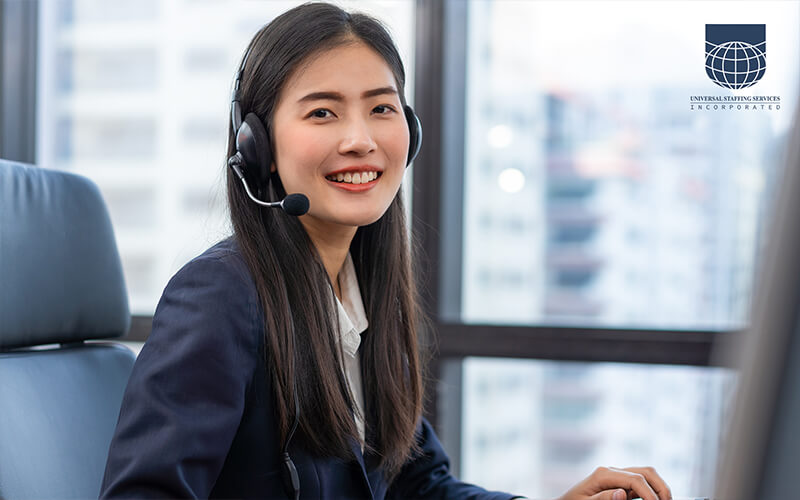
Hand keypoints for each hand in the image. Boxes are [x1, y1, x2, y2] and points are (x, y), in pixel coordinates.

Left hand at [555, 466, 671, 499]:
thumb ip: (602, 499)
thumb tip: (621, 492)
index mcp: (603, 473)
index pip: (636, 478)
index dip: (650, 493)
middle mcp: (612, 471)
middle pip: (646, 471)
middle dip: (661, 487)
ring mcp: (617, 476)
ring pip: (646, 474)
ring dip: (659, 487)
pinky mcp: (620, 483)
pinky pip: (640, 483)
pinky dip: (652, 490)